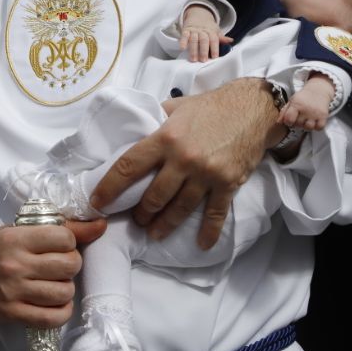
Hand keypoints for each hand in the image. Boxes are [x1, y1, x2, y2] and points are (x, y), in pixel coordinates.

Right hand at [0, 219, 105, 326]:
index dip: (68, 241)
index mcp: (16, 239)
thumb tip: (100, 225)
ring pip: (64, 292)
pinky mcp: (12, 313)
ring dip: (66, 287)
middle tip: (61, 264)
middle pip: (68, 265)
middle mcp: (15, 265)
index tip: (60, 244)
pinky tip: (55, 302)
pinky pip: (52, 318)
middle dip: (71, 264)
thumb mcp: (22, 229)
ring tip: (55, 282)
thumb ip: (61, 228)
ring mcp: (13, 292)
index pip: (64, 238)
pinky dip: (62, 311)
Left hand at [89, 78, 280, 247]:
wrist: (253, 109)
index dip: (110, 186)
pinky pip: (215, 214)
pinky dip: (208, 232)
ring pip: (179, 209)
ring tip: (155, 233)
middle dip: (141, 213)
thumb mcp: (177, 107)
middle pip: (154, 196)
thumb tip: (134, 128)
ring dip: (164, 225)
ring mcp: (206, 174)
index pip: (129, 166)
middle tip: (136, 220)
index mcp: (165, 138)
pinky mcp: (228, 184)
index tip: (98, 201)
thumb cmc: (211, 106)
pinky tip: (201, 244)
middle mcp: (183, 159)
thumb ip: (155, 120)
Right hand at [178, 5, 232, 61]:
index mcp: (211, 31)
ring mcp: (194, 30)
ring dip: (193, 49)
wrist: (198, 16)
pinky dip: (182, 41)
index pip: (214, 39)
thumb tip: (231, 41)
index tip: (214, 57)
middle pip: (203, 40)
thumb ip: (222, 38)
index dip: (214, 48)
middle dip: (203, 50)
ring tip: (193, 59)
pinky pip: (184, 36)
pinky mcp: (186, 30)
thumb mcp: (216, 31)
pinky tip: (182, 48)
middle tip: (203, 60)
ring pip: (193, 39)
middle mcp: (202, 31)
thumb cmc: (208, 28)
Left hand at [279, 76, 333, 130]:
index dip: (288, 122)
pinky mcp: (324, 116)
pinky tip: (314, 122)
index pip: (289, 119)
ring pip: (308, 128)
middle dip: (297, 123)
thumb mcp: (292, 101)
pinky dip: (316, 127)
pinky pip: (319, 128)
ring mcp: (316, 113)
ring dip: (306, 126)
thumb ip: (284, 111)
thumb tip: (278, 122)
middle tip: (299, 118)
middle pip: (298, 124)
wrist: (318, 91)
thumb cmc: (303, 97)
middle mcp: (306, 109)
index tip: (289, 120)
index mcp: (296, 104)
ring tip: (306, 120)